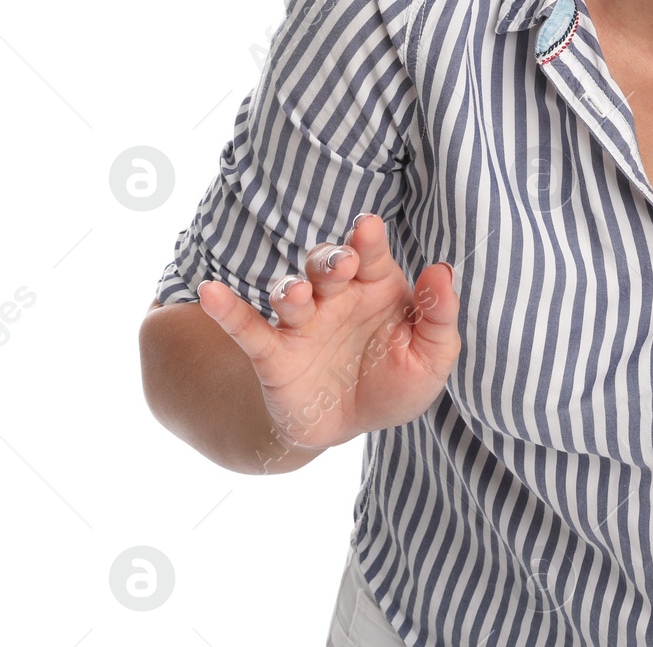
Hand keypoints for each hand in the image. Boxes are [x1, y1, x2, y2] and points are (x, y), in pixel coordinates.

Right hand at [197, 214, 460, 460]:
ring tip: (295, 292)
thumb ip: (439, 315)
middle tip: (342, 263)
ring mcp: (303, 323)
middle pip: (327, 265)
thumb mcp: (431, 356)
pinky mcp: (274, 355)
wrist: (351, 425)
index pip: (372, 254)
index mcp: (377, 287)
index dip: (369, 239)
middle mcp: (337, 297)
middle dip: (332, 260)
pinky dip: (227, 310)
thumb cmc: (397, 380)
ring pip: (290, 293)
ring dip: (290, 289)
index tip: (368, 226)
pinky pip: (247, 329)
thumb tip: (442, 270)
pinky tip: (210, 293)